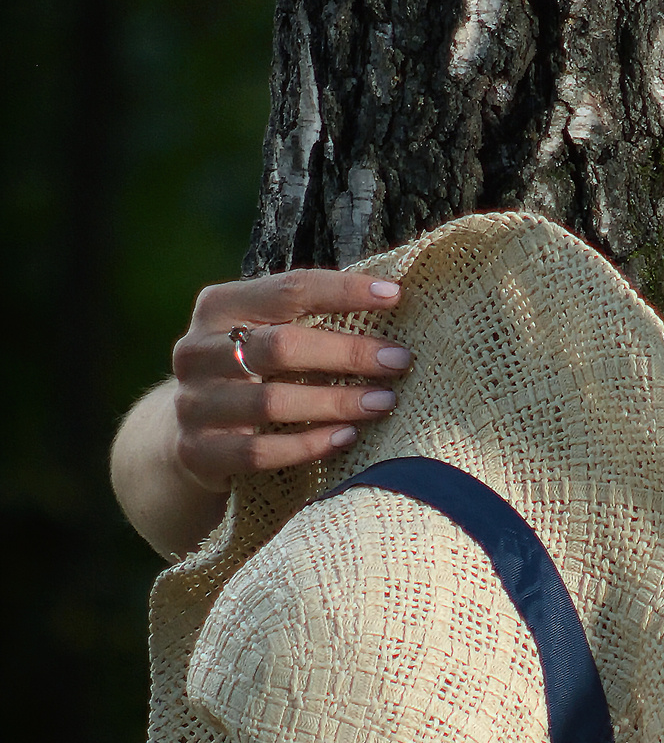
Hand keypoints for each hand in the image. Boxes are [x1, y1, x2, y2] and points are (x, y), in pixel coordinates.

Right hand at [169, 267, 412, 490]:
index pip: (288, 289)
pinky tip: (347, 438)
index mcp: (218, 307)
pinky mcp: (197, 451)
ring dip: (336, 403)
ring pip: (272, 403)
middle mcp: (197, 351)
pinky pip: (261, 452)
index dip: (344, 291)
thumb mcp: (261, 334)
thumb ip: (305, 317)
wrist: (184, 436)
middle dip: (348, 353)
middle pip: (281, 346)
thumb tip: (390, 298)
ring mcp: (193, 403)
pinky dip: (309, 445)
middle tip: (399, 360)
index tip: (394, 296)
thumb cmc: (248, 374)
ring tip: (383, 402)